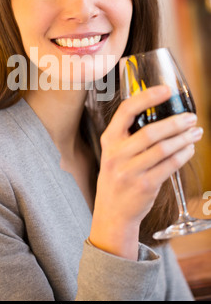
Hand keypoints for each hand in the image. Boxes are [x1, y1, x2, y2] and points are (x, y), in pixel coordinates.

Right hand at [90, 85, 202, 259]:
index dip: (147, 98)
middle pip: (150, 132)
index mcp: (109, 140)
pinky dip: (183, 155)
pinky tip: (190, 149)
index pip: (126, 111)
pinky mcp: (144, 186)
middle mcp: (117, 154)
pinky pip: (169, 166)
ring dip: (183, 139)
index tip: (166, 90)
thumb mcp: (114, 153)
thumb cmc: (117, 178)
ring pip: (163, 149)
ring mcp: (130, 171)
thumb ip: (128, 135)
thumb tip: (158, 113)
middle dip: (175, 123)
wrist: (112, 213)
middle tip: (191, 117)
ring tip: (196, 132)